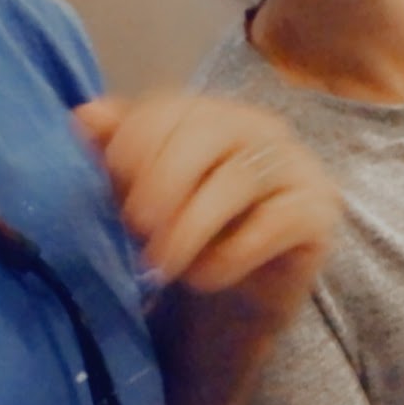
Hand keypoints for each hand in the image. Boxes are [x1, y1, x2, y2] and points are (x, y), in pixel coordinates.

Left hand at [73, 93, 339, 321]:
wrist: (236, 296)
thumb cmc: (184, 233)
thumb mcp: (141, 195)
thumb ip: (115, 153)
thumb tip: (84, 116)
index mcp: (210, 113)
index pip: (170, 109)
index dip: (136, 144)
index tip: (113, 188)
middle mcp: (257, 126)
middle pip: (206, 134)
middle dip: (162, 182)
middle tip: (136, 227)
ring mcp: (295, 163)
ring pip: (237, 180)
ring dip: (190, 226)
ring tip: (162, 264)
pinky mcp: (319, 208)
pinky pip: (277, 220)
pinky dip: (234, 252)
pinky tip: (205, 277)